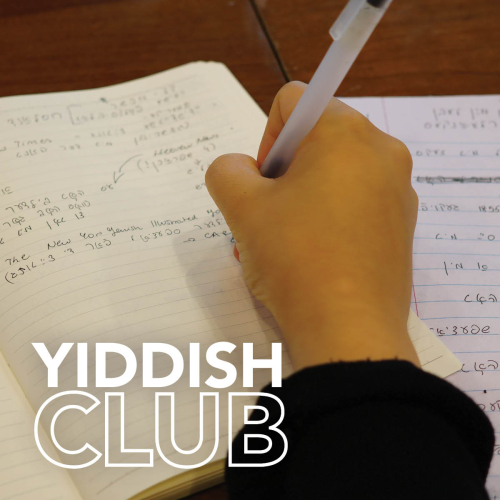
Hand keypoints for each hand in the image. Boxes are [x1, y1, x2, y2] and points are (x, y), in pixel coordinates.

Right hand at [205, 82, 419, 369]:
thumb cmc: (295, 259)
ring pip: (335, 174)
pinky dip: (329, 216)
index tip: (265, 184)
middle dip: (284, 172)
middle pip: (317, 139)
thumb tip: (240, 170)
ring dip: (302, 198)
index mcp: (346, 132)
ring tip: (285, 241)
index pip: (293, 102)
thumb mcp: (242, 208)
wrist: (348, 331)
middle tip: (270, 216)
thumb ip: (226, 171)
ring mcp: (398, 190)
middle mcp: (382, 151)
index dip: (266, 138)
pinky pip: (357, 202)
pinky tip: (313, 254)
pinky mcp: (402, 225)